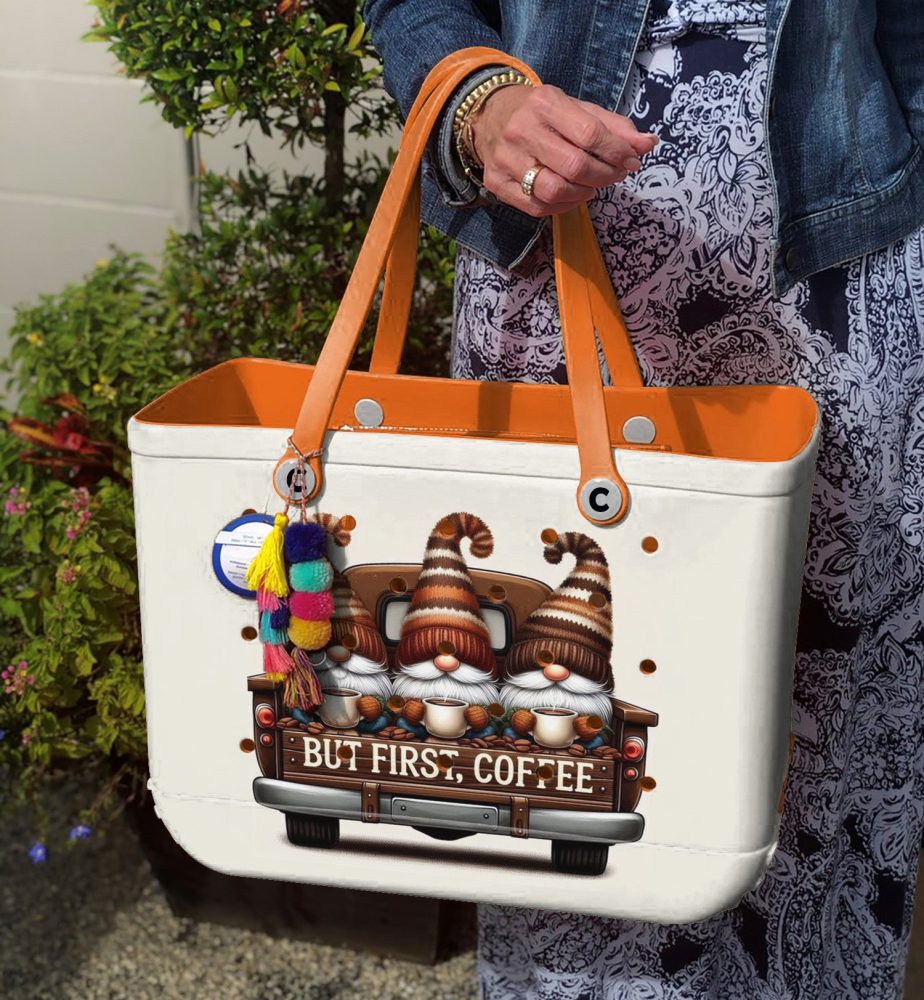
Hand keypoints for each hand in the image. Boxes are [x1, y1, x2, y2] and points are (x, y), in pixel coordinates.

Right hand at [470, 83, 657, 216]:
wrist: (488, 116)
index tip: (631, 160)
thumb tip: (648, 144)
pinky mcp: (496, 182)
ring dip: (582, 194)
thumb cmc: (541, 115)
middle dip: (604, 175)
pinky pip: (536, 206)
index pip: (590, 133)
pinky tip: (570, 196)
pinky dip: (562, 206)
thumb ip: (612, 126)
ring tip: (591, 186)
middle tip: (615, 175)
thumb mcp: (576, 109)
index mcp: (545, 103)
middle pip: (574, 165)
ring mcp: (506, 159)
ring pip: (554, 190)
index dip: (617, 152)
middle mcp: (522, 129)